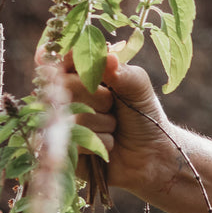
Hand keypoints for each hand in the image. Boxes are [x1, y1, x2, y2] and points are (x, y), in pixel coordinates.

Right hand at [57, 50, 177, 201]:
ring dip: (103, 122)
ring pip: (72, 114)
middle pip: (63, 84)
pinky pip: (76, 139)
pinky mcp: (62, 149)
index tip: (81, 63)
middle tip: (112, 104)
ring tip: (114, 127)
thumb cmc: (143, 116)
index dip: (67, 60)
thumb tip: (109, 58)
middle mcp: (63, 96)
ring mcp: (60, 122)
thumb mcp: (138, 89)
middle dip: (98, 96)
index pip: (59, 58)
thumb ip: (123, 73)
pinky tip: (109, 144)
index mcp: (78, 74)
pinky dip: (101, 142)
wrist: (152, 154)